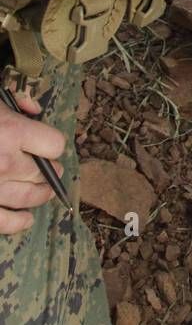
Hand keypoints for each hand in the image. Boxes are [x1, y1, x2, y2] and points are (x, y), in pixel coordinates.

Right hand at [0, 90, 64, 234]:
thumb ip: (15, 101)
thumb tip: (33, 110)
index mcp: (10, 132)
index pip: (54, 145)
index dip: (51, 144)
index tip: (46, 145)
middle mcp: (4, 163)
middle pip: (43, 173)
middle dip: (48, 170)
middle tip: (49, 170)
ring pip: (29, 198)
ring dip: (40, 196)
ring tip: (44, 193)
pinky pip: (4, 222)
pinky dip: (19, 222)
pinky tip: (26, 219)